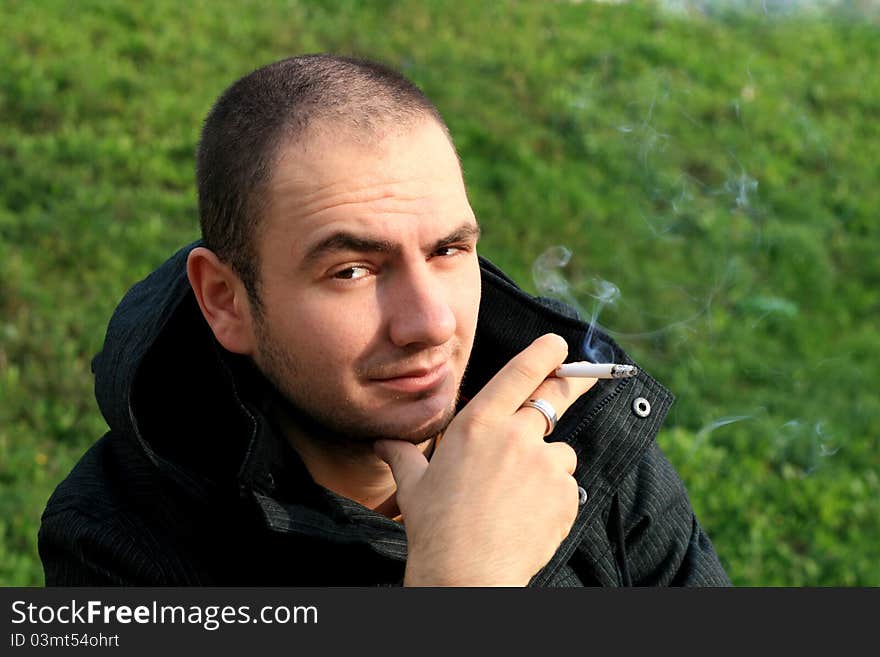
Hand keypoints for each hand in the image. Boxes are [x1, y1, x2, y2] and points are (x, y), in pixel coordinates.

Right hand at [374, 333, 596, 585]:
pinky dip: (554, 498)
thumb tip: (382, 442)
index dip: (543, 354)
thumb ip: (402, 455)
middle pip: (553, 400)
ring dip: (546, 467)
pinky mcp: (565, 494)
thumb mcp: (414, 485)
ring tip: (517, 499)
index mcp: (478, 424)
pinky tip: (528, 518)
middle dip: (571, 386)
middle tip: (586, 379)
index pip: (519, 375)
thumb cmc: (435, 528)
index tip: (559, 345)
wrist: (467, 574)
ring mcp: (544, 464)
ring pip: (558, 453)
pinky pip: (566, 487)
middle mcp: (516, 436)